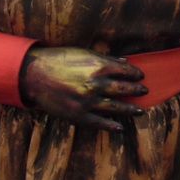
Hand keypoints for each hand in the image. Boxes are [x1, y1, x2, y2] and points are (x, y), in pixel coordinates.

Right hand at [20, 47, 145, 130]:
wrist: (35, 75)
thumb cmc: (60, 59)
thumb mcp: (84, 53)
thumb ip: (106, 59)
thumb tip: (124, 62)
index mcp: (98, 66)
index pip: (125, 71)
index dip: (135, 74)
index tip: (141, 76)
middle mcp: (95, 84)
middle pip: (123, 89)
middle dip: (136, 90)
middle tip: (144, 91)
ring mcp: (87, 101)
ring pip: (115, 107)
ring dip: (129, 109)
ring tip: (139, 110)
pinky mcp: (78, 114)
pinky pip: (98, 122)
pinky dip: (110, 125)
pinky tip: (119, 127)